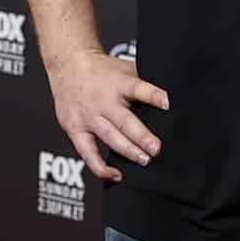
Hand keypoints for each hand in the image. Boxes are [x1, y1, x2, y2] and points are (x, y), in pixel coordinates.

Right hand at [46, 50, 169, 181]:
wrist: (68, 65)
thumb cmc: (103, 70)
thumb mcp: (125, 69)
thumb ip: (142, 84)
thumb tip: (171, 97)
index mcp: (118, 83)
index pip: (138, 88)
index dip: (153, 95)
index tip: (167, 103)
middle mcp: (103, 100)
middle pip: (124, 120)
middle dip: (142, 136)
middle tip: (156, 148)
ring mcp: (88, 116)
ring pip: (109, 137)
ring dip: (128, 151)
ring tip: (145, 161)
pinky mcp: (75, 129)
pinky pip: (87, 153)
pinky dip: (100, 167)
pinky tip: (115, 175)